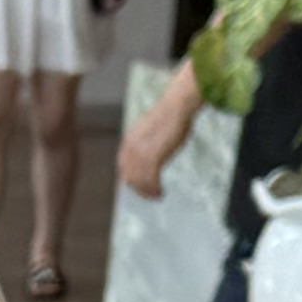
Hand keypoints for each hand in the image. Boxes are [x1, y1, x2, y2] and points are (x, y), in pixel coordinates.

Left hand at [116, 71, 197, 202]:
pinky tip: (161, 193)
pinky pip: (150, 181)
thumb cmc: (171, 115)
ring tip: (157, 195)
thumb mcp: (152, 129)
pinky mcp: (153, 158)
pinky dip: (155, 190)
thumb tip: (154, 151)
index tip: (141, 186)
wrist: (177, 106)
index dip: (132, 178)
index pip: (124, 167)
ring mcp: (141, 154)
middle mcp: (131, 149)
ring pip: (140, 182)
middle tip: (151, 195)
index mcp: (129, 141)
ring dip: (148, 192)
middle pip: (129, 177)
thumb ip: (147, 142)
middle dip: (139, 189)